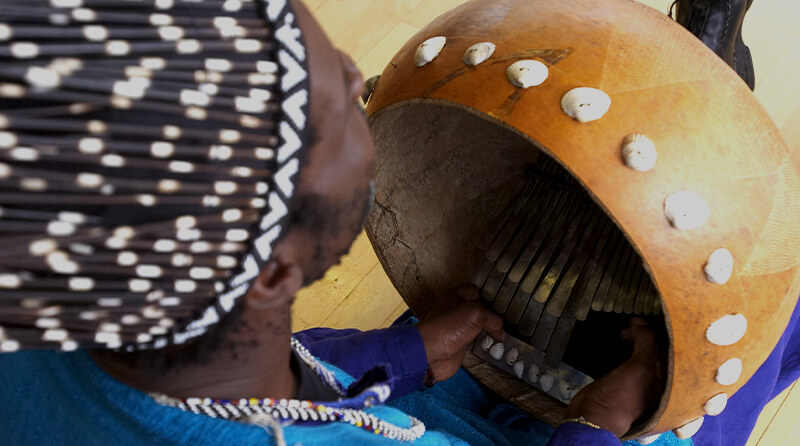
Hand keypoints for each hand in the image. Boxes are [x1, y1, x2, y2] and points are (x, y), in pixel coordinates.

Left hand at [416, 286, 503, 382]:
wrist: (432, 352)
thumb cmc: (446, 327)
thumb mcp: (476, 313)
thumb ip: (493, 318)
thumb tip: (499, 331)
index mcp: (458, 295)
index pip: (479, 291)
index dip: (492, 296)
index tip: (507, 302)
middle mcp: (459, 310)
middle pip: (482, 309)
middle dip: (494, 315)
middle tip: (510, 319)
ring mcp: (460, 327)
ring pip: (482, 326)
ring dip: (492, 331)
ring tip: (505, 333)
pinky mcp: (462, 343)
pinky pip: (479, 341)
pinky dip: (487, 343)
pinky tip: (496, 344)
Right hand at [565, 318, 663, 437]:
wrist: (593, 415)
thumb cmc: (623, 398)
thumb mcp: (642, 367)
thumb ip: (647, 343)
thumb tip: (640, 322)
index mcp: (672, 385)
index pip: (676, 352)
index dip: (667, 334)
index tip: (657, 318)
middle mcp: (660, 384)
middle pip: (659, 352)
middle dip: (649, 336)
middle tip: (636, 325)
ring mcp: (641, 383)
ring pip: (643, 354)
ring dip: (636, 340)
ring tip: (627, 331)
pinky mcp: (623, 381)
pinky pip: (628, 358)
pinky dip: (625, 347)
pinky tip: (620, 340)